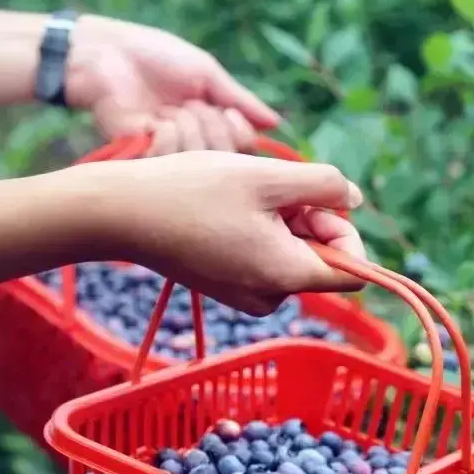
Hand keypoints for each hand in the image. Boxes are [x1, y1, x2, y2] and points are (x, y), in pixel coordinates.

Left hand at [66, 16, 280, 154]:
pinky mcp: (144, 162)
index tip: (227, 112)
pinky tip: (150, 122)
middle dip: (211, 124)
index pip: (245, 150)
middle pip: (227, 158)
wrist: (105, 56)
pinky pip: (171, 159)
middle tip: (187, 105)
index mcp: (214, 127)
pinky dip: (164, 134)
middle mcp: (196, 148)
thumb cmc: (156, 57)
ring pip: (200, 159)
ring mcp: (170, 157)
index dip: (241, 134)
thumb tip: (276, 124)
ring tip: (166, 111)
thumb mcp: (207, 74)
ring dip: (186, 126)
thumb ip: (241, 101)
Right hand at [68, 152, 366, 314]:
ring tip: (242, 198)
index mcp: (287, 277)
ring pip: (292, 256)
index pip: (353, 273)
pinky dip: (260, 232)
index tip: (317, 202)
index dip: (346, 233)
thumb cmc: (193, 190)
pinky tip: (227, 211)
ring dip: (283, 222)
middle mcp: (271, 297)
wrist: (120, 212)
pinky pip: (265, 260)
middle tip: (270, 189)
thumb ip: (324, 185)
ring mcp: (247, 295)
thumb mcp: (269, 176)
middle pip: (322, 261)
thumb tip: (354, 199)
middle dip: (309, 220)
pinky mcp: (227, 287)